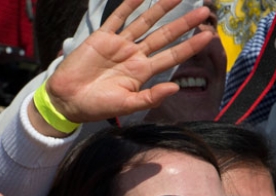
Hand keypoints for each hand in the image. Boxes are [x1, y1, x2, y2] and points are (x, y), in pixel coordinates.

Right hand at [43, 0, 214, 123]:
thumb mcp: (126, 106)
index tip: (208, 36)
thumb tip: (174, 88)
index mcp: (142, 73)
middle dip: (184, 24)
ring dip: (161, 9)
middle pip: (164, 36)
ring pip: (144, 22)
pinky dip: (128, 5)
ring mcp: (119, 45)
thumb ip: (150, 97)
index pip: (172, 56)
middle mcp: (134, 56)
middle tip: (204, 11)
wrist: (67, 100)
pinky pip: (117, 18)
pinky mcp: (102, 38)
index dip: (190, 46)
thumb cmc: (96, 107)